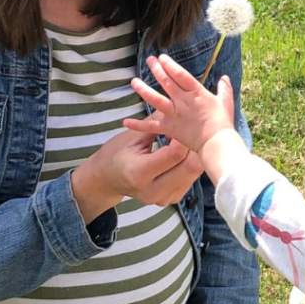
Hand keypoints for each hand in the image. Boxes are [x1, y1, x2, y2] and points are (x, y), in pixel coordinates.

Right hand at [70, 128, 202, 221]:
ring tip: (192, 140)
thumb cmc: (116, 153)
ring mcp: (164, 198)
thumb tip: (176, 104)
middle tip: (196, 131)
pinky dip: (190, 164)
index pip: (174, 154)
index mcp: (140, 173)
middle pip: (189, 167)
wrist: (107, 179)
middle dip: (195, 146)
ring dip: (195, 155)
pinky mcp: (171, 199)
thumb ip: (155, 124)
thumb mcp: (131, 136)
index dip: (184, 137)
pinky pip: (190, 179)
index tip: (186, 124)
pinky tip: (186, 153)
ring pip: (193, 174)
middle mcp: (154, 191)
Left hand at [125, 55, 235, 155]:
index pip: (180, 74)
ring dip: (143, 89)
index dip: (170, 65)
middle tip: (149, 60)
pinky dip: (138, 124)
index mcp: (196, 92)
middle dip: (156, 69)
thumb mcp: (226, 102)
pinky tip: (126, 122)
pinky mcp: (169, 128)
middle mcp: (182, 100)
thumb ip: (224, 89)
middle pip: (166, 82)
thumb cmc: (223, 123)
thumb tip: (224, 78)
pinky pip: (151, 126)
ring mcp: (174, 114)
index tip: (162, 57)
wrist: (216, 142)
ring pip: (155, 99)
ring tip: (133, 82)